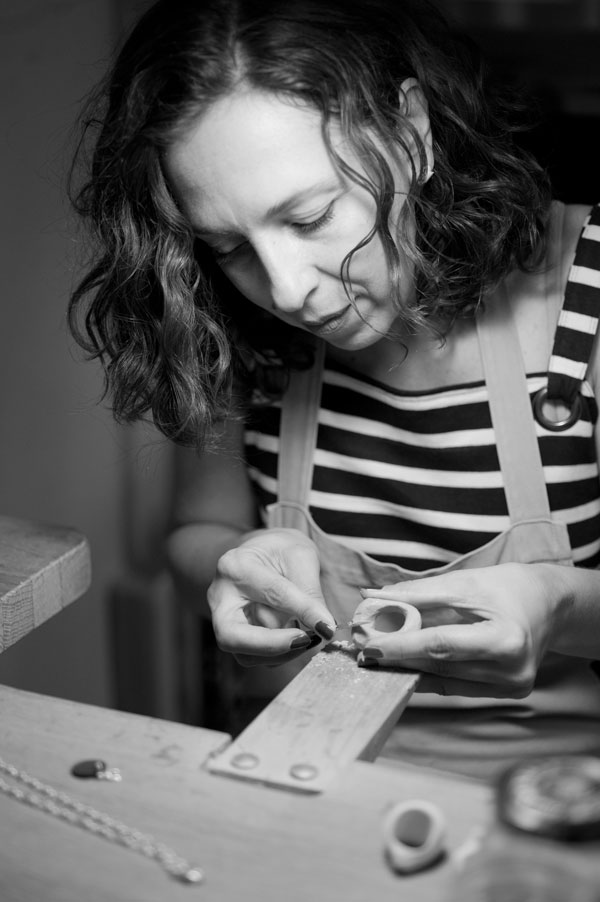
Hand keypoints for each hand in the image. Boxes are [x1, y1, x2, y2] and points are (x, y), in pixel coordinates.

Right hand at [207, 528, 335, 665]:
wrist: (263, 553)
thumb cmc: (281, 551)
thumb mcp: (300, 557)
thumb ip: (310, 591)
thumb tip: (325, 626)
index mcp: (235, 566)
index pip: (271, 593)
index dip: (302, 611)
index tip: (327, 626)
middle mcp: (220, 597)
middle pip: (231, 636)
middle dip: (271, 645)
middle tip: (305, 641)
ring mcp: (223, 621)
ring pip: (245, 654)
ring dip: (282, 653)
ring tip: (310, 637)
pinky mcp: (235, 638)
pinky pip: (256, 657)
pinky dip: (281, 654)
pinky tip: (299, 639)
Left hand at [356, 563, 561, 697]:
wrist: (550, 604)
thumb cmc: (509, 587)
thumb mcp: (465, 583)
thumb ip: (419, 594)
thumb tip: (374, 599)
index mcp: (505, 639)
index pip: (440, 646)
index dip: (401, 647)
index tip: (368, 646)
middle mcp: (512, 671)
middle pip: (440, 667)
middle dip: (397, 657)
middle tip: (362, 649)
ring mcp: (511, 687)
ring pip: (445, 680)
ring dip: (408, 668)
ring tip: (376, 656)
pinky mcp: (506, 692)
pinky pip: (457, 686)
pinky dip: (428, 675)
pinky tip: (403, 666)